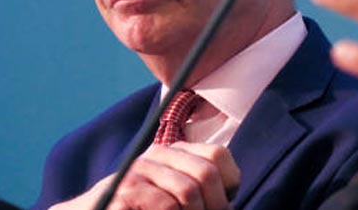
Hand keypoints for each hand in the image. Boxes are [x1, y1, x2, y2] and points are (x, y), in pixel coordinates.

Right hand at [50, 142, 239, 209]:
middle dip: (216, 205)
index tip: (225, 204)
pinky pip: (167, 205)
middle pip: (206, 173)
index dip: (229, 183)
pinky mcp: (127, 190)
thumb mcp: (172, 199)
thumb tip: (230, 206)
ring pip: (189, 191)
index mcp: (173, 153)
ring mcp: (140, 170)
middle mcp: (157, 155)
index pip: (217, 155)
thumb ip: (196, 192)